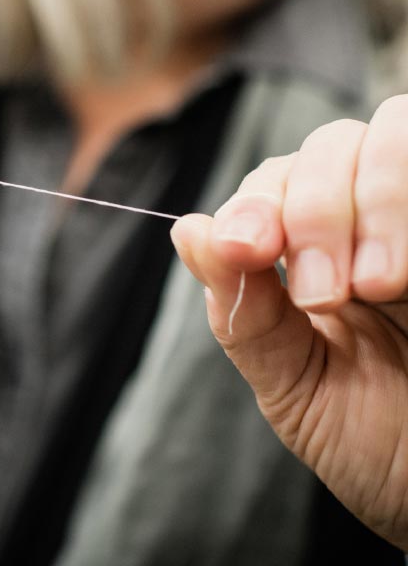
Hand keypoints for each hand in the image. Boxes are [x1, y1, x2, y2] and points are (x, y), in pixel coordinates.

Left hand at [171, 96, 407, 549]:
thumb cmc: (374, 441)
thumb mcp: (292, 382)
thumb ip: (242, 309)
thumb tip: (187, 228)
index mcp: (318, 251)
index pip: (277, 180)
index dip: (257, 202)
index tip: (247, 249)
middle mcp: (372, 222)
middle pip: (332, 144)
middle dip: (314, 208)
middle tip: (323, 294)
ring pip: (391, 132)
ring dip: (372, 199)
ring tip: (374, 286)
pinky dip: (405, 205)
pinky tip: (404, 276)